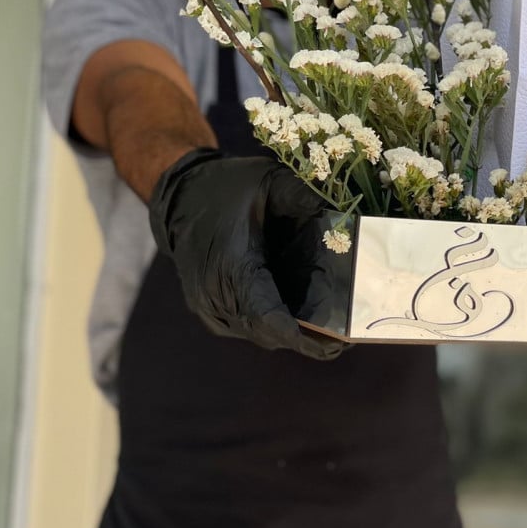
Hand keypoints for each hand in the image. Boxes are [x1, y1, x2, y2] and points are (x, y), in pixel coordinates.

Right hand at [149, 148, 341, 359]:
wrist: (180, 196)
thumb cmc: (227, 187)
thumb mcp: (268, 181)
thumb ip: (304, 198)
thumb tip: (345, 219)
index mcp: (231, 264)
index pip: (266, 314)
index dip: (299, 336)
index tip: (333, 346)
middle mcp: (215, 294)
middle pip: (267, 332)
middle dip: (306, 339)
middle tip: (345, 338)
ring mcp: (208, 307)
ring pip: (257, 333)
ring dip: (289, 334)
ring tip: (328, 331)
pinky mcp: (208, 310)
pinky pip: (245, 327)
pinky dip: (270, 325)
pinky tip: (296, 316)